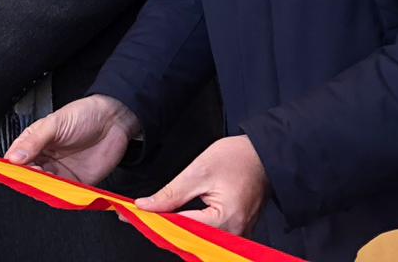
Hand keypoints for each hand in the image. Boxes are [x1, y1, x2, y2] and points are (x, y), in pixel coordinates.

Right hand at [5, 94, 139, 184]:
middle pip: (29, 177)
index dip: (12, 168)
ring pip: (45, 187)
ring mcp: (60, 173)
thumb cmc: (83, 114)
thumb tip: (13, 158)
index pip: (16, 160)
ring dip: (44, 188)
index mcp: (34, 143)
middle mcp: (45, 160)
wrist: (113, 120)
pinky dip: (60, 195)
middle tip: (32, 177)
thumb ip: (34, 141)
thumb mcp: (54, 123)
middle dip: (28, 180)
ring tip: (47, 182)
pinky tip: (60, 191)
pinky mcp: (76, 183)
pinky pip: (64, 194)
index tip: (11, 172)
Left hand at [134, 136, 268, 236]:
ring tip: (158, 218)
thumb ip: (171, 193)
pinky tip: (176, 222)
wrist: (264, 155)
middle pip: (190, 241)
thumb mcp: (199, 171)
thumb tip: (146, 206)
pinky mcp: (236, 233)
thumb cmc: (238, 158)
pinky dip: (191, 231)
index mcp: (226, 220)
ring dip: (177, 232)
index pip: (182, 229)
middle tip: (143, 216)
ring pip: (198, 242)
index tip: (134, 216)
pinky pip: (209, 238)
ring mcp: (237, 237)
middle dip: (164, 230)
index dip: (155, 222)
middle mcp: (234, 236)